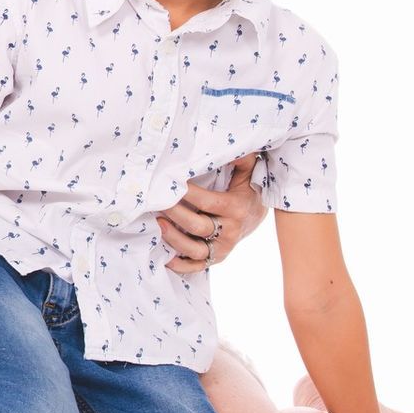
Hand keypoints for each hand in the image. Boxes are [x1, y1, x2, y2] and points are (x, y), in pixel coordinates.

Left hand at [161, 154, 263, 273]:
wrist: (257, 216)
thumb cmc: (246, 191)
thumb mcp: (248, 174)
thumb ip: (241, 160)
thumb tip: (233, 146)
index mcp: (236, 209)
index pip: (208, 202)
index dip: (188, 194)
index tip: (170, 183)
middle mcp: (230, 231)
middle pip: (198, 226)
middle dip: (175, 214)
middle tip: (156, 201)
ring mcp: (222, 248)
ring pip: (194, 249)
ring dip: (173, 238)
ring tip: (157, 224)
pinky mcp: (214, 259)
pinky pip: (195, 266)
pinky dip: (179, 264)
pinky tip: (163, 257)